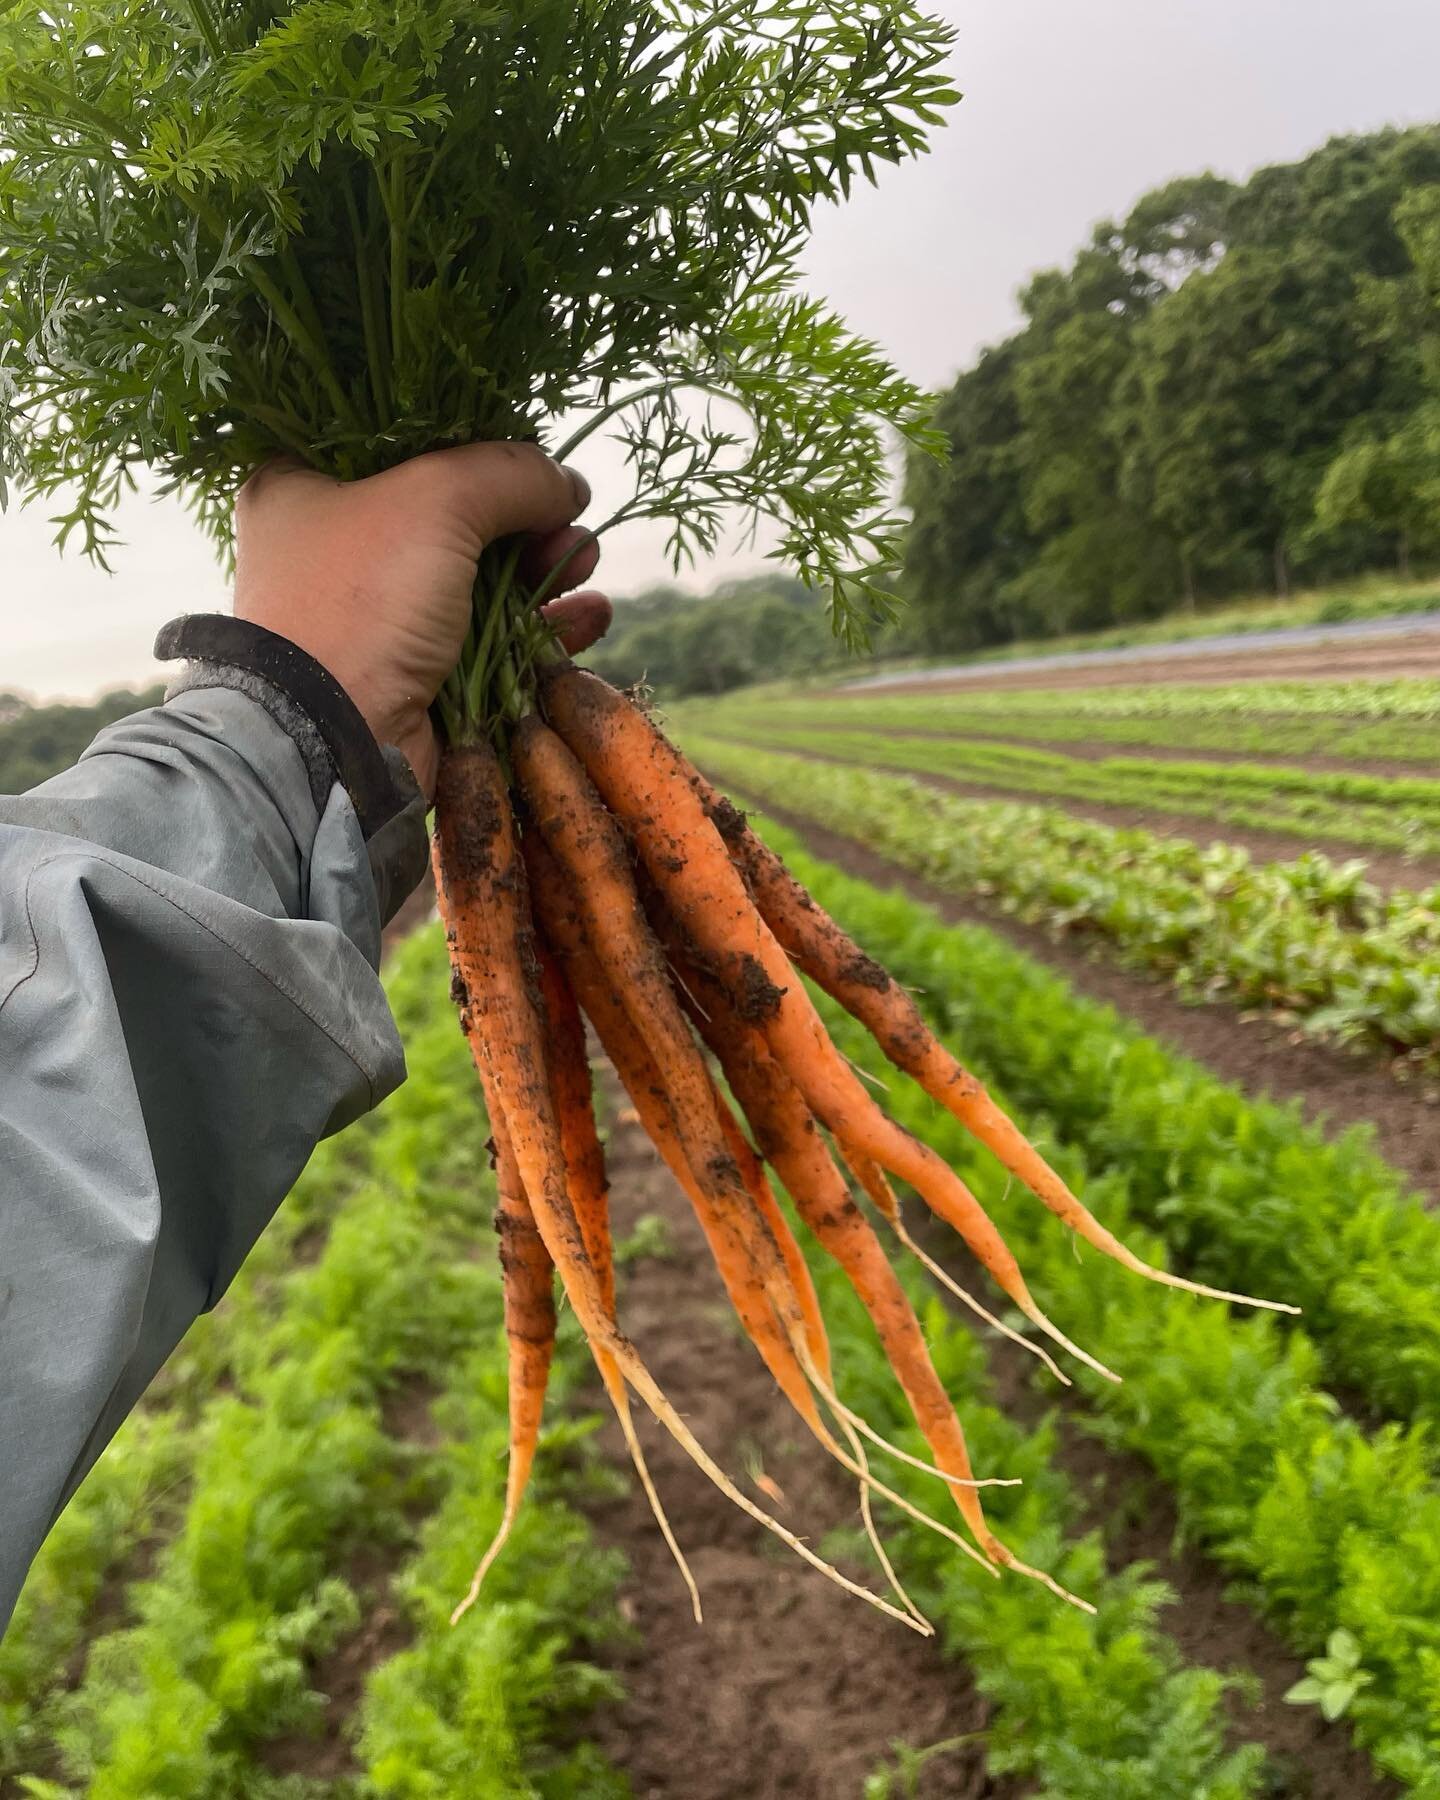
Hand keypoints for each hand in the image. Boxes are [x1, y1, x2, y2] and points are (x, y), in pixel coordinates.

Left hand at [233, 442, 610, 796]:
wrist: (332, 742)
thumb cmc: (362, 600)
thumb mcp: (439, 500)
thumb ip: (512, 474)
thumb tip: (569, 484)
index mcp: (306, 486)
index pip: (403, 442)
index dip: (476, 445)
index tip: (532, 457)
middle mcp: (337, 548)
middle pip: (456, 513)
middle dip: (528, 516)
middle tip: (572, 518)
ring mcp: (380, 617)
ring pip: (484, 579)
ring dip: (546, 569)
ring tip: (587, 564)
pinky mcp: (417, 675)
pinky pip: (495, 640)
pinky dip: (544, 626)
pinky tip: (590, 614)